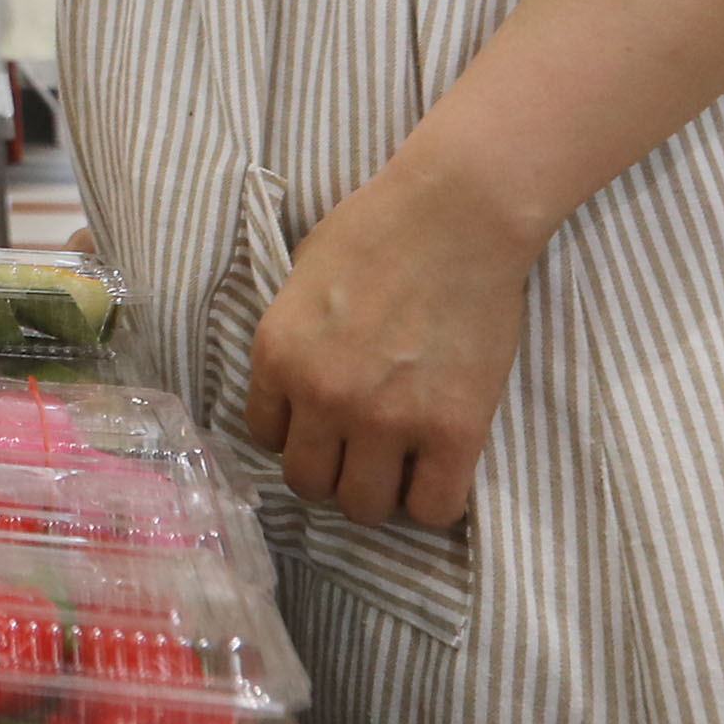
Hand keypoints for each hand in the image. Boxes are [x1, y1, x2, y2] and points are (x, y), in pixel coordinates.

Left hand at [241, 162, 539, 529]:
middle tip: (360, 452)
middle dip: (332, 472)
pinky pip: (434, 509)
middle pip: (310, 484)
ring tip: (399, 465)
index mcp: (278, 355)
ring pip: (364, 507)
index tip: (322, 424)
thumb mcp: (301, 279)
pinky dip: (434, 501)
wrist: (457, 214)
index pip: (266, 437)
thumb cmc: (377, 230)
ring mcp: (387, 419)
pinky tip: (439, 470)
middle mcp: (322, 396)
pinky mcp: (453, 431)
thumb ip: (292, 339)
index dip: (296, 434)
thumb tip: (295, 384)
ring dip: (379, 493)